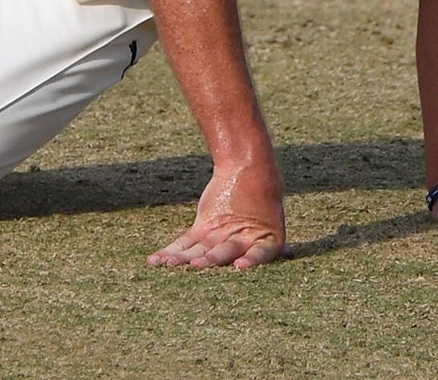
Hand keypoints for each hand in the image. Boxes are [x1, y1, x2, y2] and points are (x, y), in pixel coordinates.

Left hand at [148, 156, 286, 269]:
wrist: (246, 171)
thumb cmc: (264, 187)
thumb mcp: (270, 197)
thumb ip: (269, 200)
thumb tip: (283, 214)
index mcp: (263, 242)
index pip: (258, 255)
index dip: (251, 261)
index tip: (240, 266)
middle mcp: (237, 245)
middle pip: (222, 253)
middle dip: (209, 260)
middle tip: (196, 265)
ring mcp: (217, 239)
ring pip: (199, 251)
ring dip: (183, 258)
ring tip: (168, 264)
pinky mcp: (201, 231)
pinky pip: (184, 243)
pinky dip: (170, 251)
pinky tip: (155, 260)